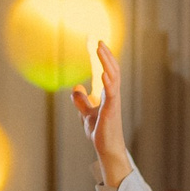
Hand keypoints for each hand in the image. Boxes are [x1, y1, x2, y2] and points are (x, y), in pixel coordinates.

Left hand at [68, 39, 129, 179]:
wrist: (107, 149)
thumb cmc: (100, 133)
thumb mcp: (86, 114)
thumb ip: (82, 101)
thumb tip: (76, 87)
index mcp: (108, 94)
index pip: (107, 71)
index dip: (103, 57)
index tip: (97, 44)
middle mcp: (113, 95)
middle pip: (113, 69)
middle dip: (106, 55)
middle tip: (98, 41)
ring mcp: (113, 102)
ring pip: (113, 77)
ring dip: (107, 62)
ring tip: (100, 49)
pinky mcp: (111, 110)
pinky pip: (111, 93)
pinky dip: (108, 81)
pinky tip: (102, 72)